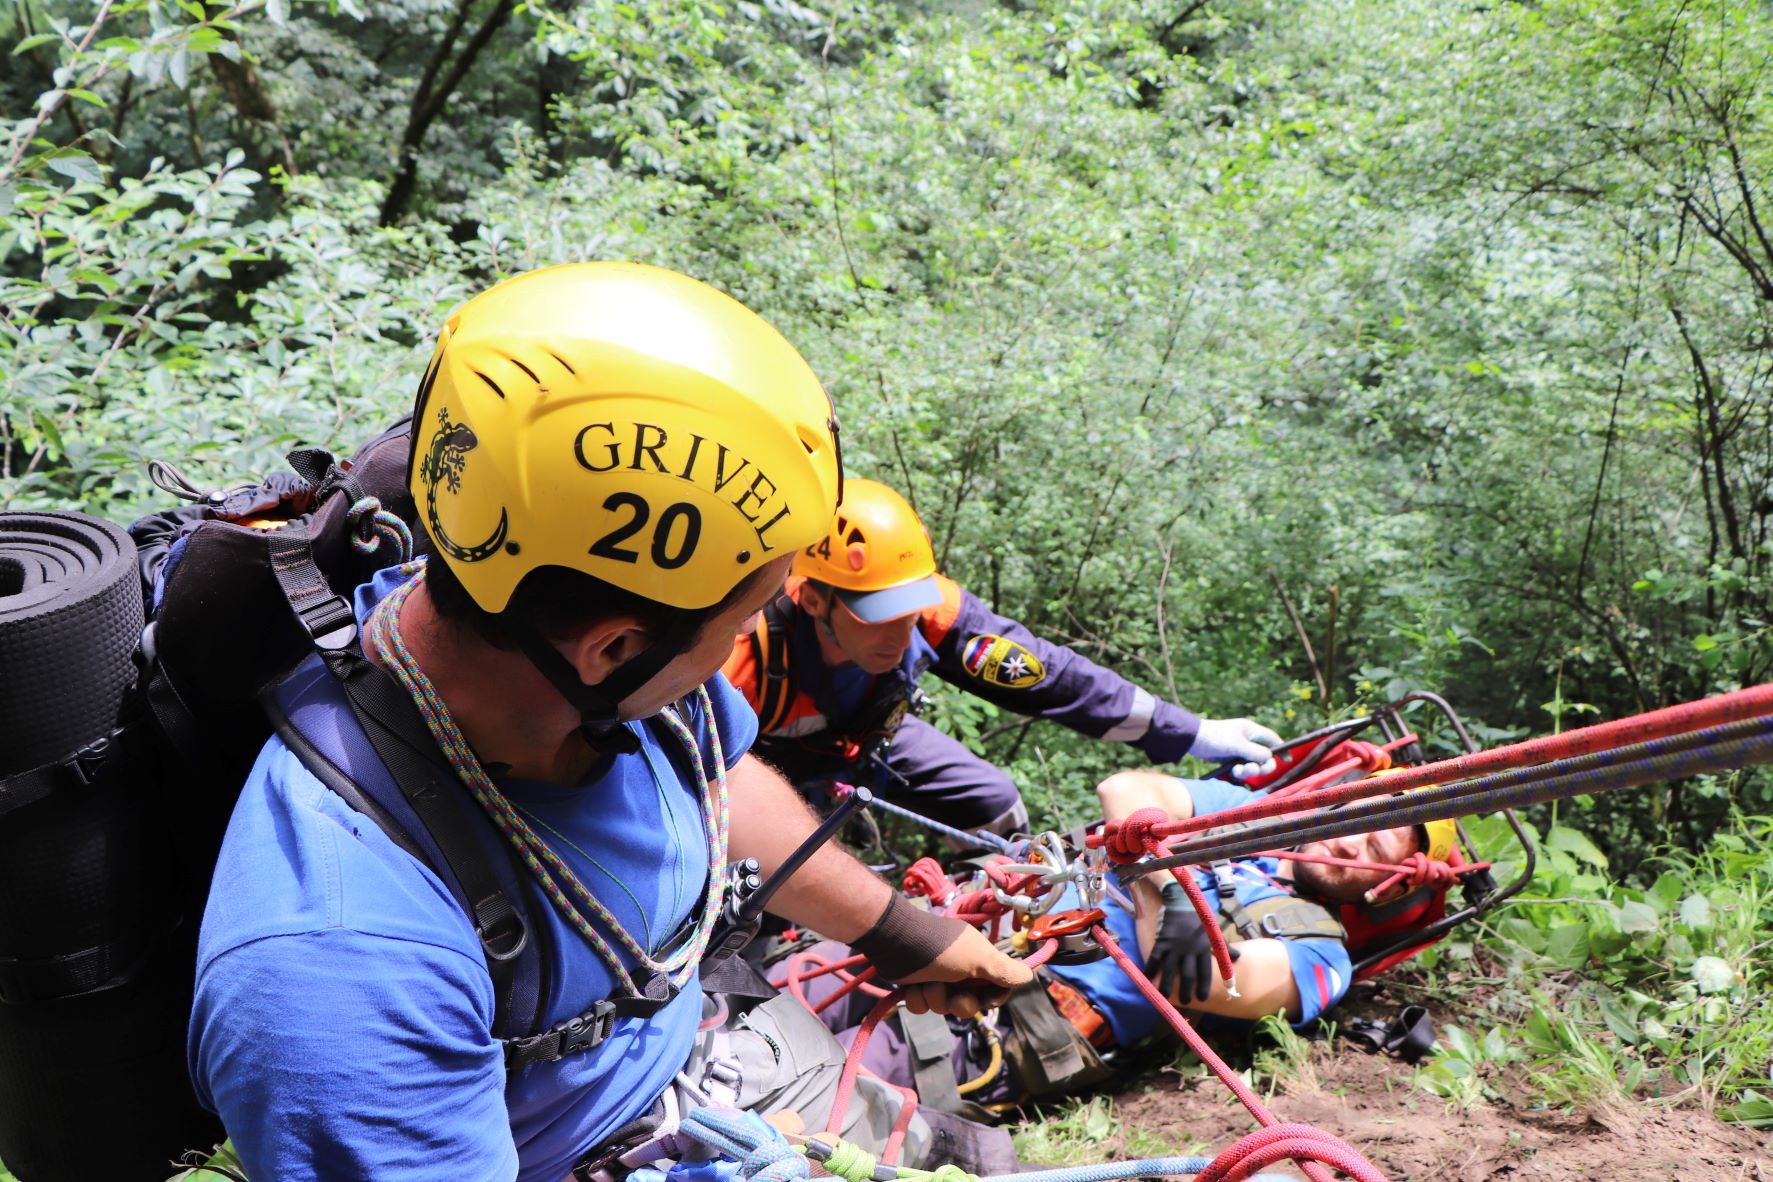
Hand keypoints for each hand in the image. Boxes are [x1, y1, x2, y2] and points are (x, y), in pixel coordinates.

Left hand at [897, 925, 1032, 1018]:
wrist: (896, 943)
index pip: (995, 988)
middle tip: (954, 992)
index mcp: (978, 960)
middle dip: (959, 1002)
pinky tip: (912, 987)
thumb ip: (1004, 970)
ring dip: (936, 998)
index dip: (992, 998)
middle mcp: (960, 970)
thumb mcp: (979, 958)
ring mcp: (937, 978)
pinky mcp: (915, 986)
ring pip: (944, 1007)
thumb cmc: (942, 949)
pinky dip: (917, 999)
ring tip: (928, 983)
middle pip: (970, 1004)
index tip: (987, 1000)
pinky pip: (922, 1007)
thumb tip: (1030, 976)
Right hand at [1149, 881, 1237, 1003]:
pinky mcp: (1162, 941)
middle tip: (1186, 1002)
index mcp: (1203, 948)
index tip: (1202, 999)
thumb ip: (1224, 948)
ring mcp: (1174, 946)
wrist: (1182, 901)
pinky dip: (1150, 968)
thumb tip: (1238, 958)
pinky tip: (1148, 978)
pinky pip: (1155, 957)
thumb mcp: (1213, 932)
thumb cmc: (1199, 919)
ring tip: (1164, 995)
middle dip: (1186, 990)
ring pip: (1170, 969)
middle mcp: (1189, 950)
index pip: (1205, 971)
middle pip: (1188, 974)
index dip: (1204, 986)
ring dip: (1167, 984)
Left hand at [1190, 717, 1282, 779]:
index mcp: (1251, 731)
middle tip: (1252, 770)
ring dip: (1248, 771)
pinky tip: (1232, 773)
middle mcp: (1247, 740)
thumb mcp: (1238, 745)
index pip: (1272, 739)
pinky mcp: (1230, 759)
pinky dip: (1239, 772)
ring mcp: (1239, 750)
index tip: (1288, 761)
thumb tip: (1270, 758)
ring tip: (1237, 771)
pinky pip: (1242, 768)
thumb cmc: (1216, 738)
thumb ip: (1256, 752)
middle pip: (1264, 757)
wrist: (1192, 740)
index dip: (1282, 750)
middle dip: (1261, 766)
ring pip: (1253, 765)